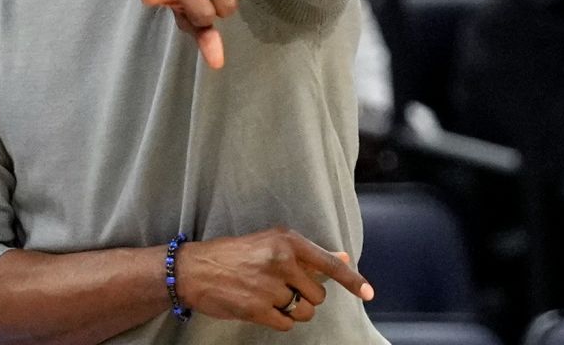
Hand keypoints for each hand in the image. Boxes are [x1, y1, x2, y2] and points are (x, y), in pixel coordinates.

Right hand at [175, 228, 373, 330]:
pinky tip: (261, 307)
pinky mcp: (258, 308)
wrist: (194, 269)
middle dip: (304, 297)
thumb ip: (306, 254)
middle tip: (281, 288)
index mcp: (286, 241)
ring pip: (304, 311)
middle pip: (317, 294)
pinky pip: (286, 324)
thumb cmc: (232, 254)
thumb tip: (343, 260)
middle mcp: (281, 261)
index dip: (352, 280)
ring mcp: (270, 286)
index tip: (369, 293)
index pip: (328, 263)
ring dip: (292, 310)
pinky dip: (278, 320)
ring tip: (269, 297)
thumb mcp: (270, 243)